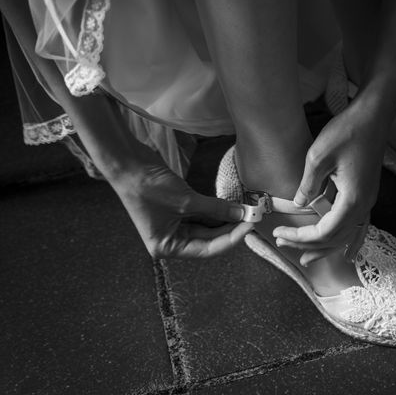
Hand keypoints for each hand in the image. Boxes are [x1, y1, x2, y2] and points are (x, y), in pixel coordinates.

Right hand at [110, 158, 253, 258]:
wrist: (126, 162)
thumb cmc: (149, 186)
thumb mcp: (186, 200)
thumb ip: (216, 209)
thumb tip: (241, 213)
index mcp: (167, 247)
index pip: (207, 250)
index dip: (231, 239)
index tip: (249, 226)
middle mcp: (170, 241)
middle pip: (208, 240)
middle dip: (230, 228)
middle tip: (251, 216)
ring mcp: (174, 225)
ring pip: (207, 227)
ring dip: (225, 219)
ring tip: (245, 211)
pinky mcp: (177, 210)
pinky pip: (202, 215)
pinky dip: (216, 210)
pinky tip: (231, 206)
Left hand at [273, 101, 388, 264]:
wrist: (372, 116)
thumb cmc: (346, 132)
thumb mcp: (317, 157)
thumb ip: (308, 185)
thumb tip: (299, 205)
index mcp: (353, 200)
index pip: (324, 232)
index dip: (301, 237)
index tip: (280, 232)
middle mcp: (364, 205)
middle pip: (335, 238)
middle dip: (307, 245)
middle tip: (282, 243)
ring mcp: (368, 201)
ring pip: (346, 235)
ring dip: (324, 246)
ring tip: (304, 257)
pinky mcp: (366, 194)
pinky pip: (356, 226)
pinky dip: (345, 239)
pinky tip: (342, 250)